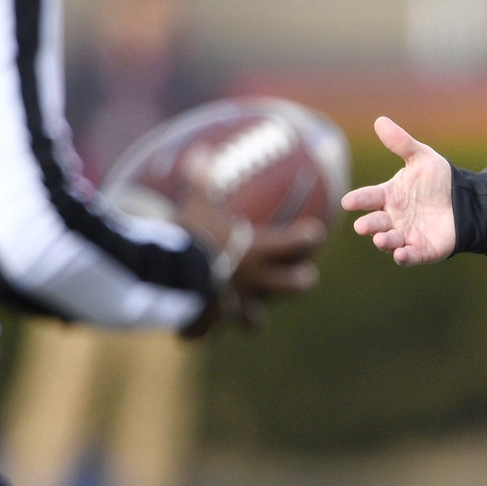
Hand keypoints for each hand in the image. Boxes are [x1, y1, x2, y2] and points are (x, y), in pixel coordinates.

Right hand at [176, 190, 324, 336]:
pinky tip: (194, 334)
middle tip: (305, 276)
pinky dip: (202, 334)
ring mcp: (235, 305)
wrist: (172, 275)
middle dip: (301, 281)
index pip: (297, 243)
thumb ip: (200, 181)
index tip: (315, 232)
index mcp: (258, 251)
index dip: (309, 237)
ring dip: (254, 319)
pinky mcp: (211, 322)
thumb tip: (199, 151)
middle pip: (293, 286)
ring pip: (255, 321)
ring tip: (252, 318)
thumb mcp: (196, 205)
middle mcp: (254, 281)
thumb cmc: (192, 237)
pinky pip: (208, 333)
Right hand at [340, 117, 455, 265]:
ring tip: (382, 239)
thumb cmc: (438, 181)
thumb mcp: (421, 158)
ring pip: (390, 241)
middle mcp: (393, 218)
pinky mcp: (422, 250)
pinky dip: (405, 257)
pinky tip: (401, 254)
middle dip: (368, 225)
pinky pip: (410, 256)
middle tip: (362, 226)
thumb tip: (380, 120)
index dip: (358, 200)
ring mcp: (406, 235)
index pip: (369, 197)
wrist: (465, 202)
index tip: (348, 202)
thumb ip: (401, 143)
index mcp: (389, 196)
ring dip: (384, 241)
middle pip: (376, 223)